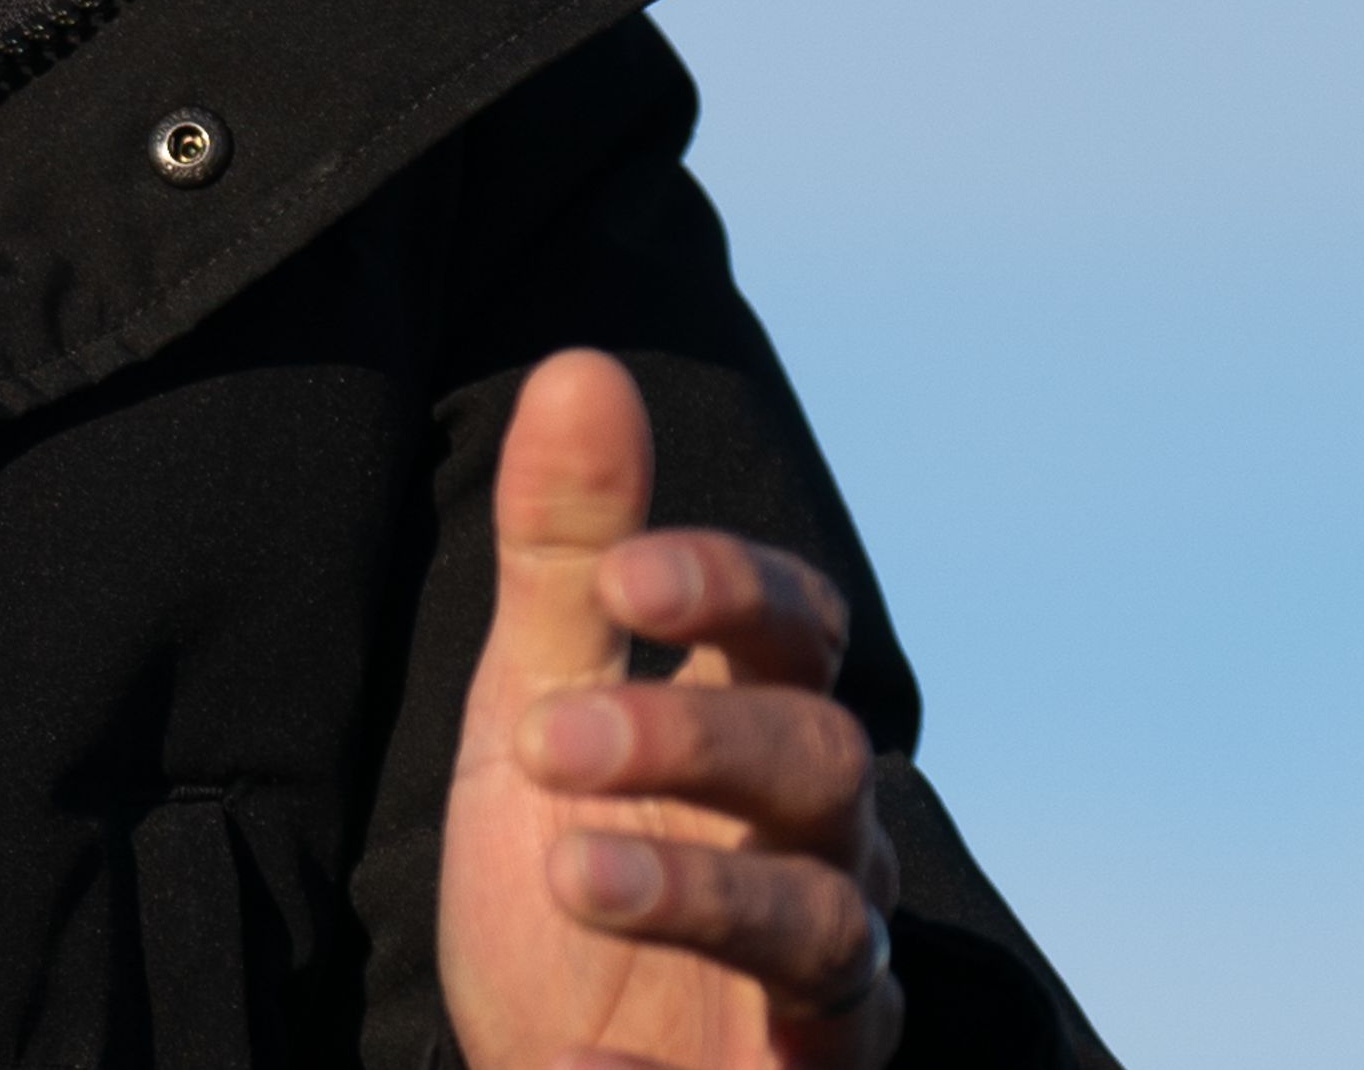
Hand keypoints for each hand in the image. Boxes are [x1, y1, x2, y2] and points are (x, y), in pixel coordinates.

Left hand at [439, 351, 905, 1069]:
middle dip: (693, 736)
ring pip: (827, 913)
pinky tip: (579, 1036)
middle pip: (823, 757)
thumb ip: (567, 555)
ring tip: (564, 872)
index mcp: (759, 726)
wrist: (547, 1062)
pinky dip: (683, 1037)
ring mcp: (826, 972)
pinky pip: (801, 1053)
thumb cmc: (568, 864)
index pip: (800, 627)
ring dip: (697, 888)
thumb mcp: (536, 700)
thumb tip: (582, 364)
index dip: (734, 588)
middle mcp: (819, 842)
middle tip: (544, 739)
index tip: (627, 574)